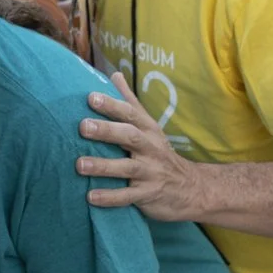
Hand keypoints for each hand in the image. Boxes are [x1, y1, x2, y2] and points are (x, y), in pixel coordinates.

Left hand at [78, 73, 204, 221]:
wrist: (193, 189)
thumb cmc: (160, 154)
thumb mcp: (149, 127)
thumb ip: (130, 103)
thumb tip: (114, 75)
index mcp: (148, 130)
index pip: (130, 114)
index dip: (112, 105)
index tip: (91, 97)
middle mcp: (150, 149)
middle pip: (130, 136)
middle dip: (107, 131)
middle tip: (82, 127)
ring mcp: (150, 172)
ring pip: (127, 167)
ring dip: (103, 166)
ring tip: (79, 165)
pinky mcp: (148, 195)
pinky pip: (128, 197)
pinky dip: (110, 197)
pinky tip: (91, 197)